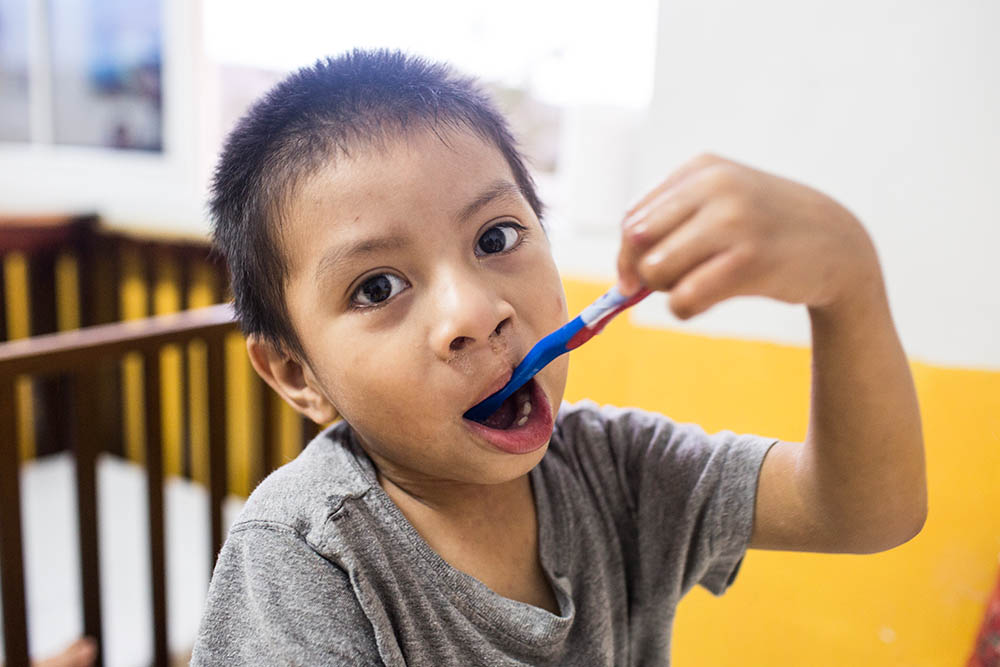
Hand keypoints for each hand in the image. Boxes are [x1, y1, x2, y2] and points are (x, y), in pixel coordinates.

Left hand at [616, 153, 880, 318]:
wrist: (839, 243)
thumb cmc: (765, 228)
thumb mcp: (721, 204)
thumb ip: (670, 226)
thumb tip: (624, 278)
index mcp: (702, 169)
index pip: (632, 219)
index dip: (627, 255)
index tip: (635, 278)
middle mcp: (716, 188)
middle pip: (637, 244)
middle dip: (644, 273)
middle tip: (676, 281)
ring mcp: (734, 222)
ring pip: (655, 271)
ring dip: (668, 291)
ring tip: (699, 285)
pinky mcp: (750, 262)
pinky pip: (684, 300)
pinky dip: (684, 309)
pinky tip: (708, 301)